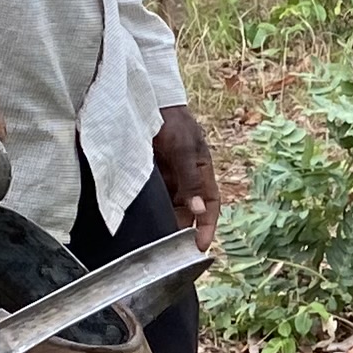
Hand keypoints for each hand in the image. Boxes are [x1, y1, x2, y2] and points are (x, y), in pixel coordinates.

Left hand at [155, 101, 221, 254]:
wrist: (146, 100)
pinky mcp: (150, 176)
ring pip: (170, 207)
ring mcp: (168, 178)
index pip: (210, 205)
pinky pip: (153, 199)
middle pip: (189, 211)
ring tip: (157, 243)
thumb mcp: (184, 149)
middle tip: (173, 253)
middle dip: (184, 231)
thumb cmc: (172, 121)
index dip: (208, 227)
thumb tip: (198, 209)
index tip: (200, 248)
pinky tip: (143, 224)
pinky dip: (151, 212)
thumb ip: (191, 179)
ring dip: (166, 224)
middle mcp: (187, 178)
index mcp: (203, 171)